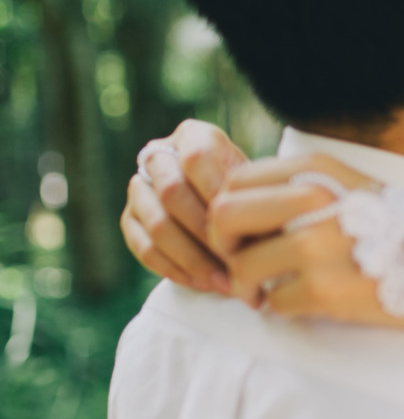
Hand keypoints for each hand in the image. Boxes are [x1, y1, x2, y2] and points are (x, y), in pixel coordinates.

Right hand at [120, 119, 244, 291]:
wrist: (232, 206)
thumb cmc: (253, 196)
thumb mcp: (258, 188)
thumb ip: (253, 201)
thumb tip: (257, 239)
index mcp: (194, 135)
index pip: (196, 158)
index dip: (217, 195)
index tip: (244, 229)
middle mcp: (159, 155)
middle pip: (171, 192)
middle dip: (205, 235)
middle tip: (235, 266)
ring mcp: (139, 187)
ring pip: (156, 224)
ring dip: (192, 259)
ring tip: (223, 282)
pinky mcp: (130, 218)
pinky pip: (143, 248)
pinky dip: (174, 269)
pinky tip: (202, 283)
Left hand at [209, 153, 403, 324]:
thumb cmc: (395, 231)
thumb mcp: (349, 187)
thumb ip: (297, 189)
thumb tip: (235, 209)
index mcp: (315, 170)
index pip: (234, 182)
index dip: (228, 215)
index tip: (245, 237)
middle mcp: (312, 201)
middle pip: (224, 217)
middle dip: (225, 248)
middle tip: (244, 268)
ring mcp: (318, 246)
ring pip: (242, 267)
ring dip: (250, 287)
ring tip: (271, 292)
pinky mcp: (325, 290)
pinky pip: (272, 303)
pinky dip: (281, 308)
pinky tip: (305, 304)